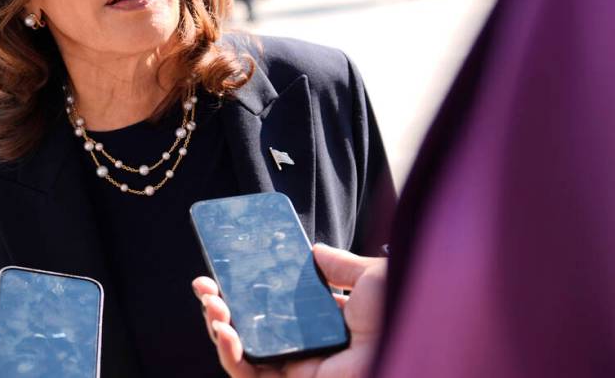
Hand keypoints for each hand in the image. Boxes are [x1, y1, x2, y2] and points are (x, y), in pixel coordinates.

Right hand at [192, 244, 386, 377]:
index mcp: (324, 323)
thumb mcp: (368, 276)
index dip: (245, 292)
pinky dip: (230, 355)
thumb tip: (315, 250)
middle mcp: (308, 346)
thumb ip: (340, 265)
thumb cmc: (399, 309)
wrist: (410, 335)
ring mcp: (299, 368)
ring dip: (219, 329)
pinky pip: (251, 376)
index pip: (274, 309)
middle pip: (252, 330)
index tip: (222, 272)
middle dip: (221, 308)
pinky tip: (224, 330)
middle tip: (204, 286)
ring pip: (244, 354)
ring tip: (211, 306)